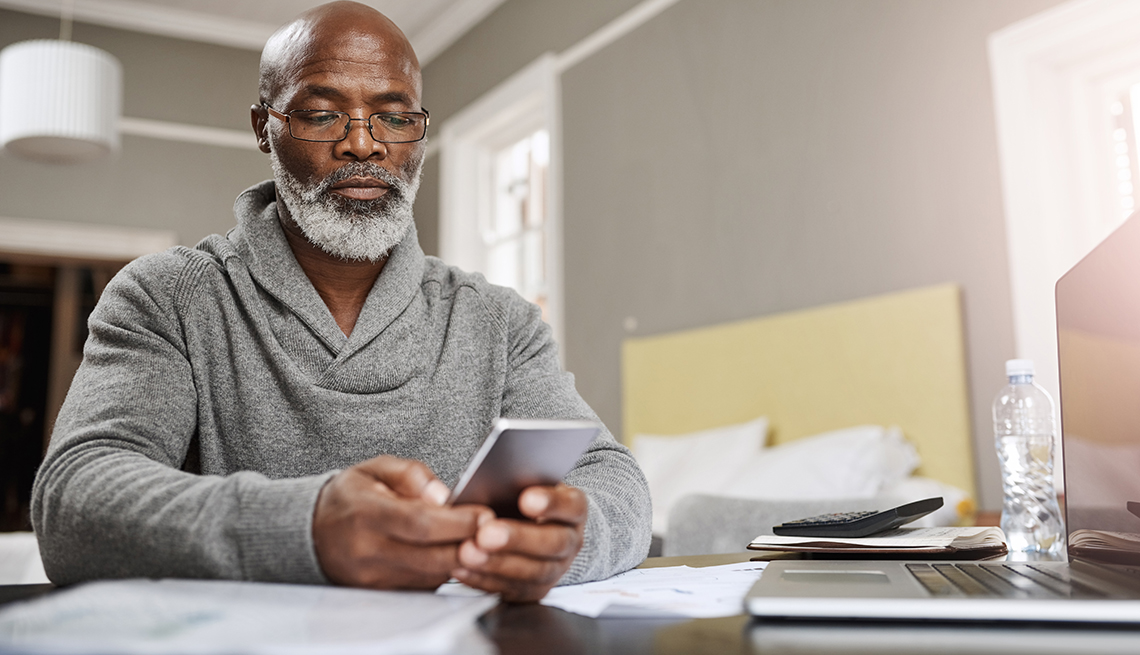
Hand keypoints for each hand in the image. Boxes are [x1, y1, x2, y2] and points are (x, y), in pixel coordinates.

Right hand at [312, 455, 490, 589]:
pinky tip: (460, 554)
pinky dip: (445, 571)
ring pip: (431, 575)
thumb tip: (444, 496)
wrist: (314, 531)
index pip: (419, 523)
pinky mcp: (381, 594)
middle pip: (430, 556)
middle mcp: (366, 551)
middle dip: (470, 546)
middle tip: (497, 533)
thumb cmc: (353, 495)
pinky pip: (423, 586)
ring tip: (484, 541)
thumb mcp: (376, 468)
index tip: (486, 515)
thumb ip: (411, 475)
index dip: (457, 522)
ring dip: (462, 560)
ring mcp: (372, 579)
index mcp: (365, 514)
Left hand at [453, 484, 586, 601]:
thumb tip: (492, 480)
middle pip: (553, 543)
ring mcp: (556, 569)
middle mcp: (570, 541)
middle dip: (518, 539)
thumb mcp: (527, 484)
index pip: (571, 506)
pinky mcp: (535, 590)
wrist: (534, 528)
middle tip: (487, 533)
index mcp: (574, 510)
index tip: (527, 499)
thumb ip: (516, 482)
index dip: (551, 504)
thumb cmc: (524, 500)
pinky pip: (513, 590)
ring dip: (498, 563)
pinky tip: (463, 568)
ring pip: (534, 572)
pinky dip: (485, 580)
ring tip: (468, 552)